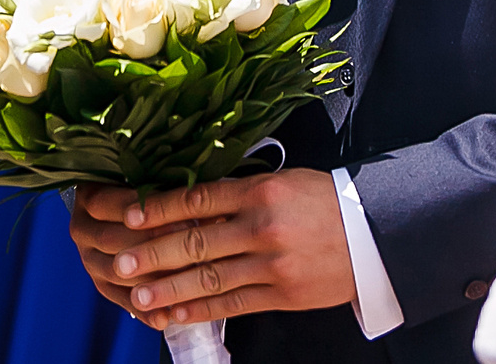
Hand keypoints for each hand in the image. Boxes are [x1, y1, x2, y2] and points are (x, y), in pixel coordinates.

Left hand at [69, 169, 355, 328]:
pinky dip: (200, 310)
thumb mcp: (283, 182)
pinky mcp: (282, 295)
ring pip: (210, 278)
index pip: (199, 198)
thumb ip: (239, 192)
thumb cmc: (324, 201)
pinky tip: (175, 314)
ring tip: (138, 294)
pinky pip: (233, 305)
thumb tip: (187, 200)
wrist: (374, 236)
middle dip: (154, 253)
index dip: (161, 208)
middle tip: (121, 261)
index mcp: (261, 191)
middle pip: (197, 241)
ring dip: (170, 288)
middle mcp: (263, 227)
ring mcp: (272, 265)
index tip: (130, 214)